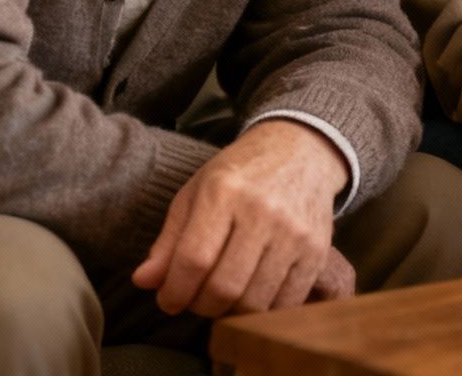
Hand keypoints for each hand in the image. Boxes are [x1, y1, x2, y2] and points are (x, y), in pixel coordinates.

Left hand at [132, 119, 352, 317]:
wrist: (301, 151)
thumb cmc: (240, 174)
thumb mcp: (196, 193)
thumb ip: (169, 240)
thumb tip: (143, 282)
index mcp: (224, 192)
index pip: (193, 260)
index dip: (174, 291)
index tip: (168, 300)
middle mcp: (262, 211)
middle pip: (224, 287)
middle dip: (200, 306)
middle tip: (195, 300)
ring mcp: (294, 233)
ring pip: (255, 300)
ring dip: (230, 311)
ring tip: (222, 297)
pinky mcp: (318, 250)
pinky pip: (286, 302)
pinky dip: (263, 311)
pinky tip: (251, 294)